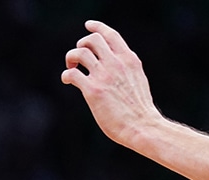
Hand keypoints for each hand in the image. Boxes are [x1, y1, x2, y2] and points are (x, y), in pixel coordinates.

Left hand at [61, 20, 162, 147]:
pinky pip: (72, 73)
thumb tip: (114, 64)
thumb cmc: (139, 109)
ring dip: (70, 58)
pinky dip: (66, 75)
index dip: (97, 27)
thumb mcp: (137, 79)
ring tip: (72, 68)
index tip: (88, 25)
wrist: (142, 126)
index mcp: (129, 59)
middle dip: (81, 45)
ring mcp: (104, 76)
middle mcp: (116, 63)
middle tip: (78, 59)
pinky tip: (67, 80)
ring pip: (80, 52)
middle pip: (92, 40)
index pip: (111, 35)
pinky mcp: (93, 90)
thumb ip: (125, 68)